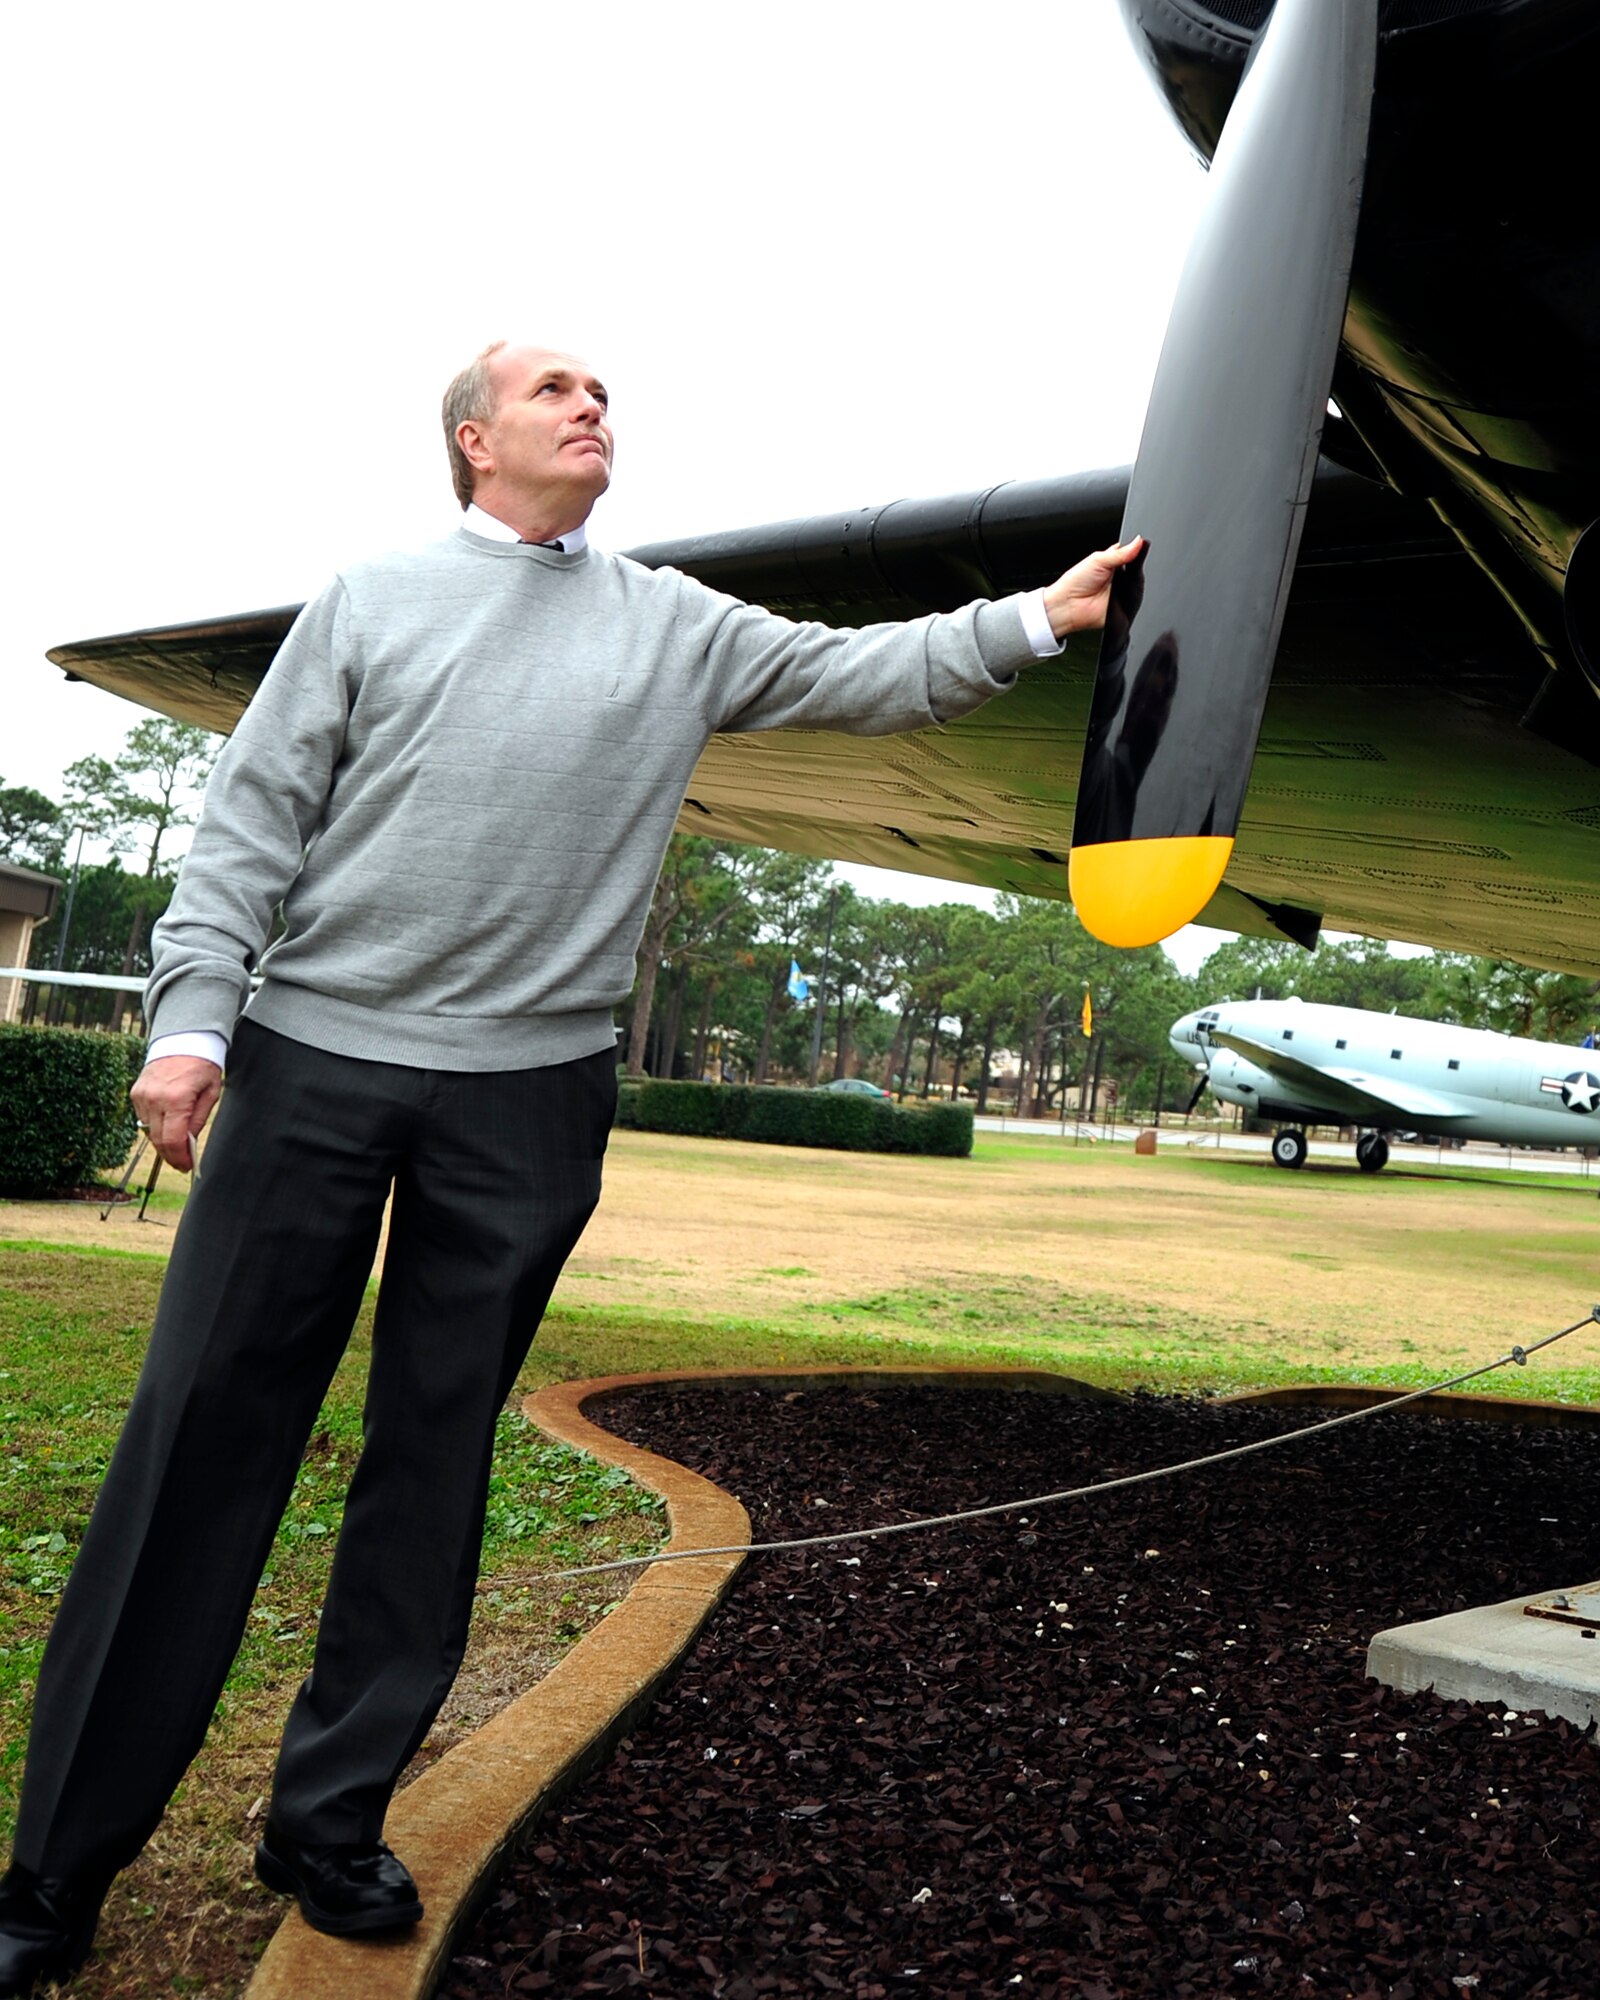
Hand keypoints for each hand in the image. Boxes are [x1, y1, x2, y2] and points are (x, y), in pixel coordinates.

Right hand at [132, 1055, 223, 1172]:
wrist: (183, 1039)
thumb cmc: (202, 1065)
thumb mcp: (211, 1093)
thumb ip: (198, 1120)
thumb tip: (189, 1144)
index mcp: (176, 1099)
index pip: (172, 1140)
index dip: (179, 1158)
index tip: (187, 1166)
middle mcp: (154, 1098)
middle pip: (158, 1140)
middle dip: (171, 1155)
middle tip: (183, 1162)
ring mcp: (141, 1096)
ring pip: (148, 1132)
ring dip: (162, 1141)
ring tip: (177, 1143)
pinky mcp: (135, 1093)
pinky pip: (143, 1119)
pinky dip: (154, 1126)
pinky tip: (167, 1123)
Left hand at [1041, 535, 1144, 640]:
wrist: (1068, 606)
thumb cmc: (1075, 582)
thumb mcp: (1098, 560)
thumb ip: (1121, 552)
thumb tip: (1139, 541)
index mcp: (1111, 561)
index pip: (1130, 551)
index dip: (1137, 548)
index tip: (1142, 544)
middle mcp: (1118, 576)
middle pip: (1137, 567)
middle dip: (1138, 563)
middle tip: (1132, 561)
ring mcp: (1123, 592)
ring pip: (1139, 583)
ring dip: (1137, 579)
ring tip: (1124, 578)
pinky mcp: (1125, 606)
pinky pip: (1136, 600)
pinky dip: (1135, 595)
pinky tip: (1127, 591)